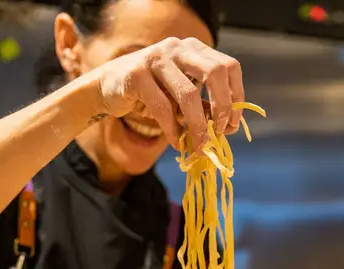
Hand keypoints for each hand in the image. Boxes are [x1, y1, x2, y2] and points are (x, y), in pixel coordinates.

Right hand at [94, 37, 243, 150]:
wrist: (107, 88)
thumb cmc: (149, 94)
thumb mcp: (180, 98)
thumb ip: (202, 106)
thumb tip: (226, 128)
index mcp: (193, 49)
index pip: (229, 66)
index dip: (236, 97)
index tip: (232, 125)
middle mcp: (177, 48)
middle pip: (215, 73)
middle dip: (222, 108)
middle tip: (219, 134)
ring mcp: (156, 58)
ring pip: (189, 95)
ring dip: (198, 126)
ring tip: (199, 147)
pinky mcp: (137, 74)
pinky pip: (163, 107)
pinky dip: (172, 130)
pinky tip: (175, 143)